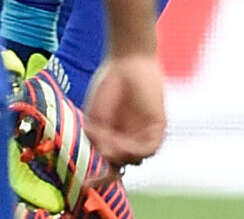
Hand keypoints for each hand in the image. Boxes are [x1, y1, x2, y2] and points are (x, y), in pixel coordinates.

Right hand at [81, 52, 166, 168]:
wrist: (126, 61)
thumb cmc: (108, 84)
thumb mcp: (96, 115)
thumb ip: (98, 137)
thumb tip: (104, 156)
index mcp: (113, 138)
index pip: (109, 163)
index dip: (99, 176)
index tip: (86, 183)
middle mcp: (130, 139)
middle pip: (121, 163)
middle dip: (109, 161)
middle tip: (100, 143)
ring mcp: (144, 134)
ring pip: (135, 159)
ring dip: (122, 154)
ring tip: (110, 139)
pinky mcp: (158, 127)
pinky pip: (150, 148)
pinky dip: (136, 149)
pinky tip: (124, 142)